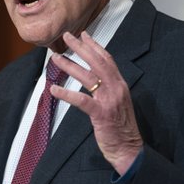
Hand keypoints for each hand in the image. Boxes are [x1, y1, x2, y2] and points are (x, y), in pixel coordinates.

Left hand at [50, 31, 141, 174]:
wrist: (129, 149)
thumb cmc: (120, 129)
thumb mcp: (117, 103)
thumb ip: (107, 90)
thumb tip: (94, 80)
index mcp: (120, 85)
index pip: (107, 59)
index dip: (94, 46)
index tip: (83, 35)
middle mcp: (116, 88)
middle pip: (97, 62)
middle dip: (81, 47)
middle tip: (66, 37)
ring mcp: (109, 100)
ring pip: (87, 77)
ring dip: (69, 66)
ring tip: (55, 58)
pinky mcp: (101, 114)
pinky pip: (81, 100)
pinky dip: (66, 94)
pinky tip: (54, 89)